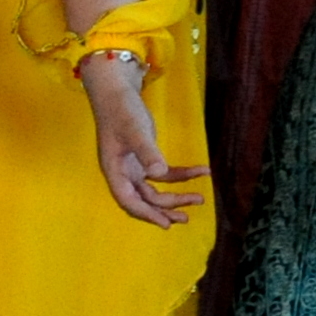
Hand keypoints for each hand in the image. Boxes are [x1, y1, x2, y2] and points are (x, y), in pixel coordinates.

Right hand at [80, 60, 204, 225]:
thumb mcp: (135, 130)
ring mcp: (133, 166)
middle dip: (165, 209)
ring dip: (175, 196)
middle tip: (187, 217)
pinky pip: (164, 173)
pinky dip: (181, 174)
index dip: (146, 214)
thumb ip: (147, 152)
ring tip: (199, 198)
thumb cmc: (121, 111)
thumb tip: (159, 174)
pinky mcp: (144, 157)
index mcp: (115, 170)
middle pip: (144, 200)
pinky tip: (201, 171)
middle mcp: (123, 173)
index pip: (128, 200)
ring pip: (154, 190)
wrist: (116, 92)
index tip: (166, 224)